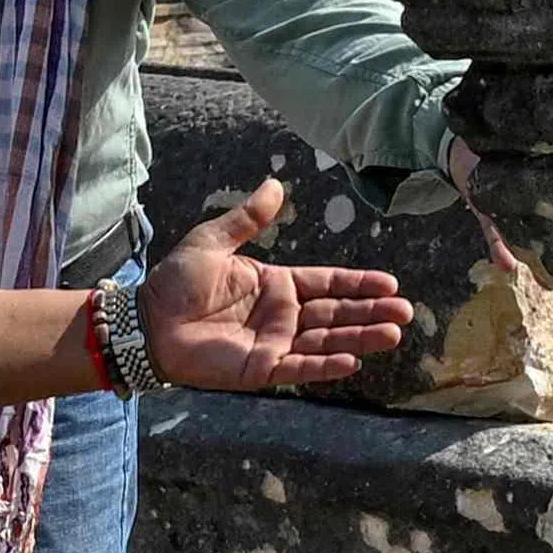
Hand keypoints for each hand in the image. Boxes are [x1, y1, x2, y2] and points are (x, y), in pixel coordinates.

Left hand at [139, 180, 412, 393]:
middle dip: (371, 313)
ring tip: (393, 335)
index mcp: (276, 284)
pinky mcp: (260, 369)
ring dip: (359, 338)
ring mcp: (274, 343)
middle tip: (406, 313)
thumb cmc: (176, 281)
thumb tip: (276, 184)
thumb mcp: (214, 241)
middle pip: (336, 314)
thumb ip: (249, 218)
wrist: (147, 321)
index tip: (390, 283)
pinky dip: (324, 366)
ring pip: (326, 341)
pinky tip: (352, 361)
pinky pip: (299, 368)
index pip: (327, 284)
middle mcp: (281, 316)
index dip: (358, 283)